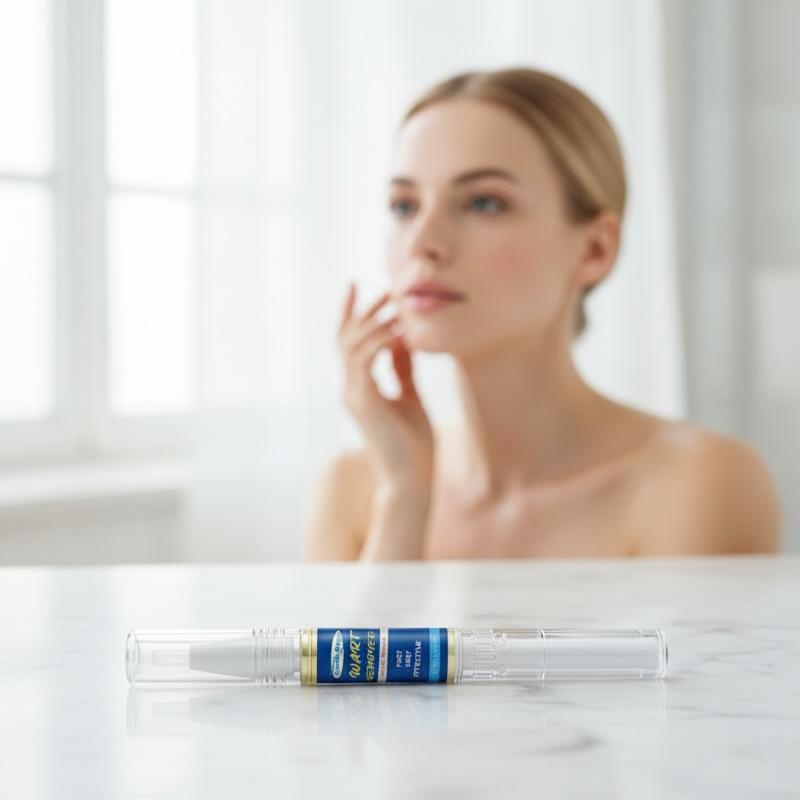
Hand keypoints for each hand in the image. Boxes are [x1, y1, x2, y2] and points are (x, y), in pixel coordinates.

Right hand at [338, 281, 434, 489]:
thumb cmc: (415, 443)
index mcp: (360, 387)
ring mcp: (352, 395)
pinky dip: (379, 341)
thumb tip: (402, 340)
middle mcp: (350, 389)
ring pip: (353, 345)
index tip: (357, 284)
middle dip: (366, 310)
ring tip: (398, 307)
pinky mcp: (362, 403)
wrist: (413, 478)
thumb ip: (402, 368)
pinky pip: (364, 361)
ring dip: (375, 322)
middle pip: (347, 338)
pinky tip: (398, 331)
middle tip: (388, 290)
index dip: (351, 313)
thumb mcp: (411, 395)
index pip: (348, 342)